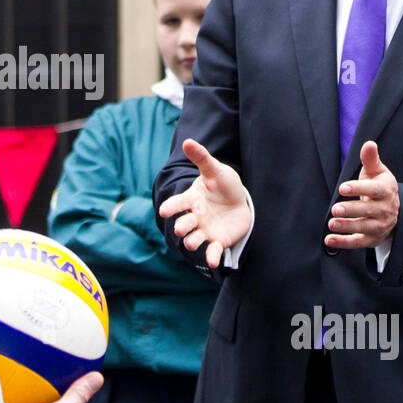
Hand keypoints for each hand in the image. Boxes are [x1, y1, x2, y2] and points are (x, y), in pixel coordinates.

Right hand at [156, 139, 252, 268]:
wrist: (239, 202)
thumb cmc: (224, 185)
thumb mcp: (215, 170)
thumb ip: (201, 158)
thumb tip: (187, 141)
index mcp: (192, 199)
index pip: (178, 203)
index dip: (171, 207)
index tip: (163, 210)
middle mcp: (195, 216)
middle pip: (184, 223)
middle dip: (181, 226)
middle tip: (181, 228)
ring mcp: (205, 230)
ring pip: (194, 239)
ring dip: (192, 242)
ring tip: (192, 242)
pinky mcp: (217, 241)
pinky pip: (212, 250)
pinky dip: (212, 256)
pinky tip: (214, 261)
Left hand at [326, 140, 398, 248]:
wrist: (391, 209)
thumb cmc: (378, 186)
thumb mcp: (376, 172)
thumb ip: (370, 159)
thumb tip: (369, 143)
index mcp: (386, 191)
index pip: (374, 190)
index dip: (359, 188)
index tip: (342, 187)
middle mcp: (386, 210)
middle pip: (370, 210)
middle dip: (352, 210)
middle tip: (335, 209)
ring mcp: (380, 226)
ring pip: (365, 227)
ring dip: (348, 226)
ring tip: (331, 223)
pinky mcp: (372, 239)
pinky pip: (358, 242)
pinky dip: (344, 243)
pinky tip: (329, 240)